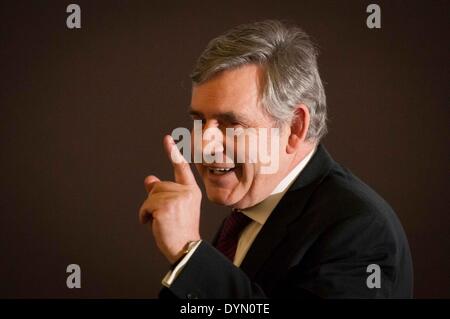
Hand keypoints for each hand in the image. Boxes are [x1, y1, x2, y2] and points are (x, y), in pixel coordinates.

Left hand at [139, 135, 200, 263]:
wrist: (185, 247)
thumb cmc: (180, 229)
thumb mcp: (174, 208)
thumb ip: (162, 192)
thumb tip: (149, 179)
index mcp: (191, 191)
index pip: (181, 168)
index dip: (173, 153)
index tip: (167, 139)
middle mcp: (186, 192)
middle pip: (159, 186)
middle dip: (154, 200)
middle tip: (165, 217)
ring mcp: (176, 198)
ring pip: (151, 195)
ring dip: (149, 209)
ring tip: (160, 221)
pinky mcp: (165, 207)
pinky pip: (146, 206)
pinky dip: (144, 216)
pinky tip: (153, 224)